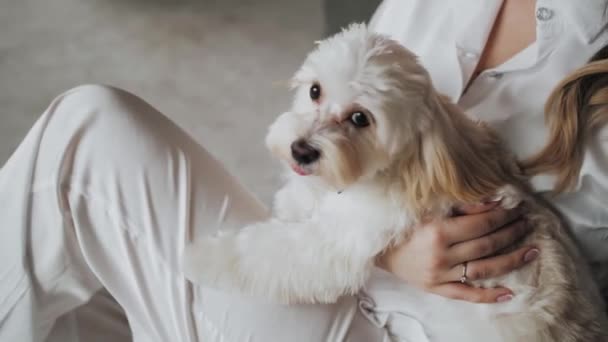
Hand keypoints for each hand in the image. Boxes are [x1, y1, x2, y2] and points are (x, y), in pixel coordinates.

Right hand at [377, 201, 537, 302]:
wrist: (378, 247)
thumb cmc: (402, 224)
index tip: (517, 208)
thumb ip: (461, 206)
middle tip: (528, 224)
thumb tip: (493, 202)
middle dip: (512, 233)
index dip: (503, 215)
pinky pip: (467, 294)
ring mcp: (440, 274)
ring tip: (531, 251)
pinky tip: (510, 292)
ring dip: (511, 260)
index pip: (481, 223)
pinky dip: (489, 295)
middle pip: (487, 245)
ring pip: (484, 269)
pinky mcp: (436, 288)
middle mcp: (441, 254)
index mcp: (438, 230)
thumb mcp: (428, 208)